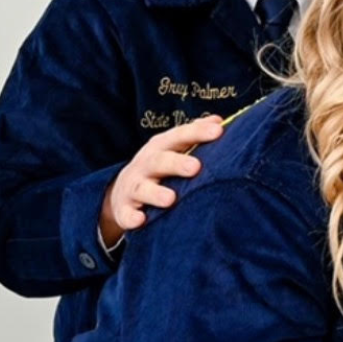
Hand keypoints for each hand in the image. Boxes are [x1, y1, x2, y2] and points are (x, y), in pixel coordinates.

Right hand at [99, 116, 223, 246]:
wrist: (125, 189)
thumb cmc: (161, 166)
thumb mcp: (175, 147)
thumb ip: (195, 134)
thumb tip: (218, 121)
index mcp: (162, 147)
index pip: (180, 136)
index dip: (198, 133)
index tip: (218, 131)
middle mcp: (146, 164)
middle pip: (160, 161)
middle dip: (176, 163)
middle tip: (195, 167)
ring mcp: (134, 187)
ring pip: (143, 189)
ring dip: (155, 194)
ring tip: (170, 199)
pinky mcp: (124, 210)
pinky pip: (126, 214)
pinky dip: (132, 217)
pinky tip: (140, 220)